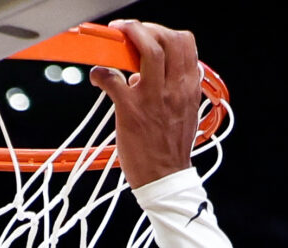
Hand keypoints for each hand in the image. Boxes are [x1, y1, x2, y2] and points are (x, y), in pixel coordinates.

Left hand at [91, 19, 209, 188]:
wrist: (164, 179)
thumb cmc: (170, 148)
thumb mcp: (183, 111)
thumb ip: (171, 88)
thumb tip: (142, 75)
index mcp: (189, 87)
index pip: (185, 43)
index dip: (163, 31)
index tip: (148, 34)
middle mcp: (174, 88)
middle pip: (167, 39)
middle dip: (145, 28)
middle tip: (128, 32)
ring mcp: (153, 98)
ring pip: (148, 50)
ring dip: (128, 37)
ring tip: (115, 38)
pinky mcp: (131, 111)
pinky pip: (113, 79)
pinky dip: (101, 72)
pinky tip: (98, 76)